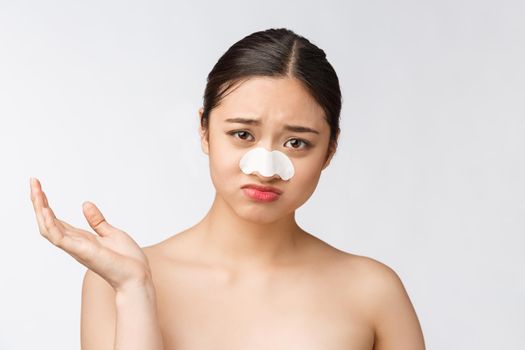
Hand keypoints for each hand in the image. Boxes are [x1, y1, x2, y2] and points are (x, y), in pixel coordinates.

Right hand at [30, 177, 151, 291]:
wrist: (137, 276)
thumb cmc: (127, 259)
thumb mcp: (111, 233)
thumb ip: (97, 221)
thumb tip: (85, 204)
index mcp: (81, 239)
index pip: (56, 220)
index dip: (46, 205)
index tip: (39, 187)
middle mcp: (74, 243)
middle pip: (48, 222)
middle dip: (38, 202)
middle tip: (33, 182)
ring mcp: (76, 248)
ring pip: (48, 228)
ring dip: (40, 209)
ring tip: (35, 190)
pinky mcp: (82, 251)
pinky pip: (60, 238)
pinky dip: (51, 224)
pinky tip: (46, 210)